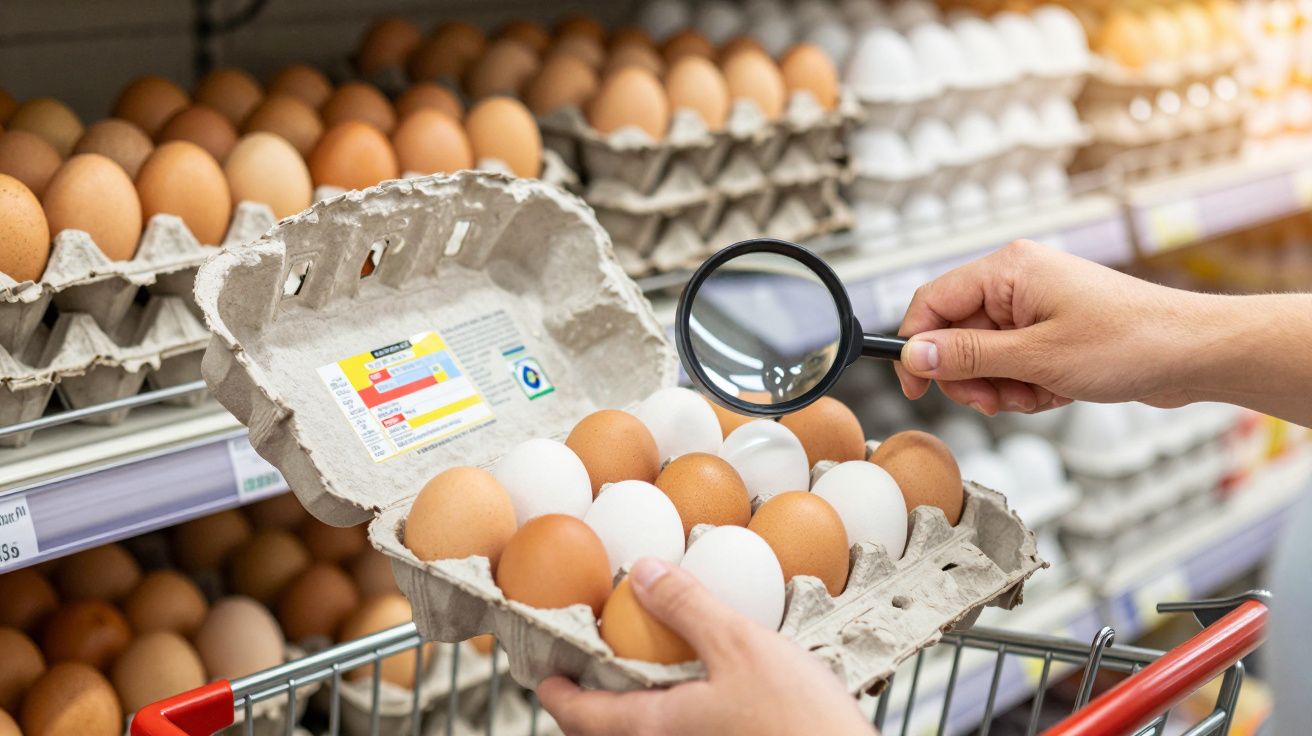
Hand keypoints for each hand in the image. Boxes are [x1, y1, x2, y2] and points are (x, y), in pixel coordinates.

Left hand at [537, 557, 874, 735]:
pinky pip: (684, 735)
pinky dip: (674, 712)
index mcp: (656, 728)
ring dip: (635, 707)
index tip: (543, 676)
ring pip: (649, 735)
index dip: (555, 694)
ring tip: (644, 670)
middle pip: (609, 733)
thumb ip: (689, 608)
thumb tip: (644, 573)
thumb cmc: (799, 724)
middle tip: (589, 668)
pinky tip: (704, 686)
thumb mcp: (741, 647)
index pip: (581, 718)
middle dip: (591, 705)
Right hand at [894, 241, 1206, 414]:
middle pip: (956, 333)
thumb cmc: (1129, 343)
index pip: (932, 302)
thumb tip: (913, 354)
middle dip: (972, 375)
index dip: (915, 346)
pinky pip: (1014, 361)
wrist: (1194, 352)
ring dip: (1002, 385)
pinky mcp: (1052, 328)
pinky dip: (1027, 385)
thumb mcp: (1035, 358)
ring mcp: (1036, 305)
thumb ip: (967, 356)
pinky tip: (1057, 391)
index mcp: (1008, 270)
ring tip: (1038, 394)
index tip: (914, 387)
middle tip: (996, 400)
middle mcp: (1017, 281)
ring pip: (985, 354)